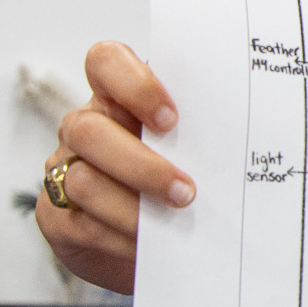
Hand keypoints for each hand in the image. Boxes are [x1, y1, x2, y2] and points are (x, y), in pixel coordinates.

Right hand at [32, 41, 193, 293]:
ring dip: (133, 207)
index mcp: (118, 96)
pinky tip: (151, 245)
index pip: (105, 61)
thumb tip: (250, 140)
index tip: (171, 118)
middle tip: (187, 192)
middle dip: (141, 166)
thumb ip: (200, 130)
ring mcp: (64, 169)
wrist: (158, 239)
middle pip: (89, 130)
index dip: (134, 84)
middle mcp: (85, 127)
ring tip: (175, 221)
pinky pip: (82, 225)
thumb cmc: (181, 174)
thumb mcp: (191, 145)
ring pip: (84, 181)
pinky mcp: (57, 215)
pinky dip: (122, 238)